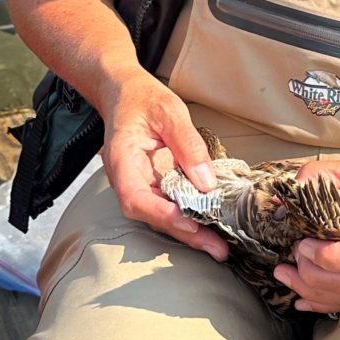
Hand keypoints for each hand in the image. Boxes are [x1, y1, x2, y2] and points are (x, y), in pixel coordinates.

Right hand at [99, 71, 227, 259]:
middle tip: (217, 249)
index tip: (190, 222)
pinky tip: (211, 222)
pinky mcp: (153, 182)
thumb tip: (206, 183)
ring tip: (218, 245)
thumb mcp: (169, 111)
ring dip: (189, 230)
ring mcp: (139, 182)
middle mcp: (127, 178)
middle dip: (184, 233)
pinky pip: (169, 202)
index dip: (162, 214)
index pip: (136, 198)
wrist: (125, 91)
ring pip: (161, 213)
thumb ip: (188, 145)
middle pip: (151, 215)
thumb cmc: (143, 97)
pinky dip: (189, 214)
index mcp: (121, 160)